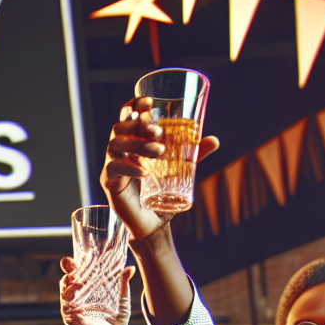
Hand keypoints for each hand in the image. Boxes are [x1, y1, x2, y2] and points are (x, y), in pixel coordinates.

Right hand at [60, 258, 134, 324]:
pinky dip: (69, 296)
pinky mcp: (71, 318)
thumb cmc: (117, 319)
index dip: (71, 266)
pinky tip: (77, 290)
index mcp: (86, 292)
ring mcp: (72, 308)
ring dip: (69, 283)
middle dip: (67, 270)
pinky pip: (65, 304)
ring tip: (79, 280)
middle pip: (66, 281)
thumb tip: (130, 267)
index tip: (73, 260)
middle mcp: (77, 299)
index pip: (75, 276)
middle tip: (71, 264)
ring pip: (63, 291)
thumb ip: (123, 282)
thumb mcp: (121, 297)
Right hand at [101, 96, 220, 240]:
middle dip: (138, 125)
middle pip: (119, 127)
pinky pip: (113, 168)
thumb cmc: (163, 194)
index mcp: (134, 142)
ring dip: (137, 144)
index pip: (128, 117)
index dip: (134, 106)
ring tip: (159, 151)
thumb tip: (214, 140)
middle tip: (158, 131)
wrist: (154, 223)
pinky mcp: (110, 182)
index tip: (149, 101)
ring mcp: (112, 165)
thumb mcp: (180, 171)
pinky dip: (129, 167)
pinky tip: (143, 172)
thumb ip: (194, 155)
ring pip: (115, 144)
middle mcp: (121, 151)